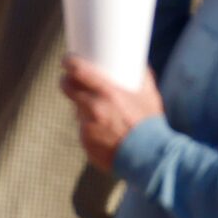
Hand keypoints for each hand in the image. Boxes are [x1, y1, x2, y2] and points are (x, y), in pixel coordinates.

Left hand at [61, 58, 162, 174]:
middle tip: (71, 79)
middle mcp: (94, 108)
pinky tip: (101, 131)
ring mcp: (87, 127)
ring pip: (76, 110)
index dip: (69, 63)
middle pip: (69, 88)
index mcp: (108, 93)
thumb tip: (140, 63)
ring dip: (80, 107)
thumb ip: (144, 77)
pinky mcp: (86, 143)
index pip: (78, 71)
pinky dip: (89, 128)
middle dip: (67, 81)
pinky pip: (83, 130)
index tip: (67, 60)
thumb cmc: (150, 125)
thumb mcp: (150, 96)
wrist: (148, 158)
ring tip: (94, 108)